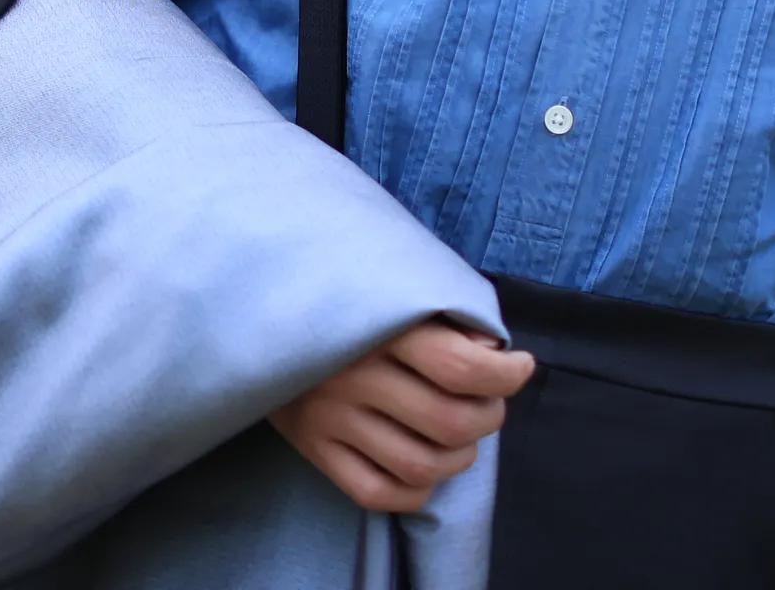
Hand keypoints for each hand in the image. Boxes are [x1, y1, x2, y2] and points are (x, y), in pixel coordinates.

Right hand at [268, 319, 533, 513]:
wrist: (257, 304)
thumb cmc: (345, 293)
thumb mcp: (391, 282)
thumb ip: (442, 308)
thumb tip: (491, 349)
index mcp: (377, 324)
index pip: (460, 366)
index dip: (505, 374)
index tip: (518, 366)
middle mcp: (352, 374)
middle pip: (450, 421)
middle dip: (490, 415)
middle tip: (489, 401)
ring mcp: (329, 417)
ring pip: (421, 465)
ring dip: (460, 456)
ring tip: (460, 434)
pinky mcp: (314, 448)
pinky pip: (379, 492)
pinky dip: (416, 489)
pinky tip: (424, 464)